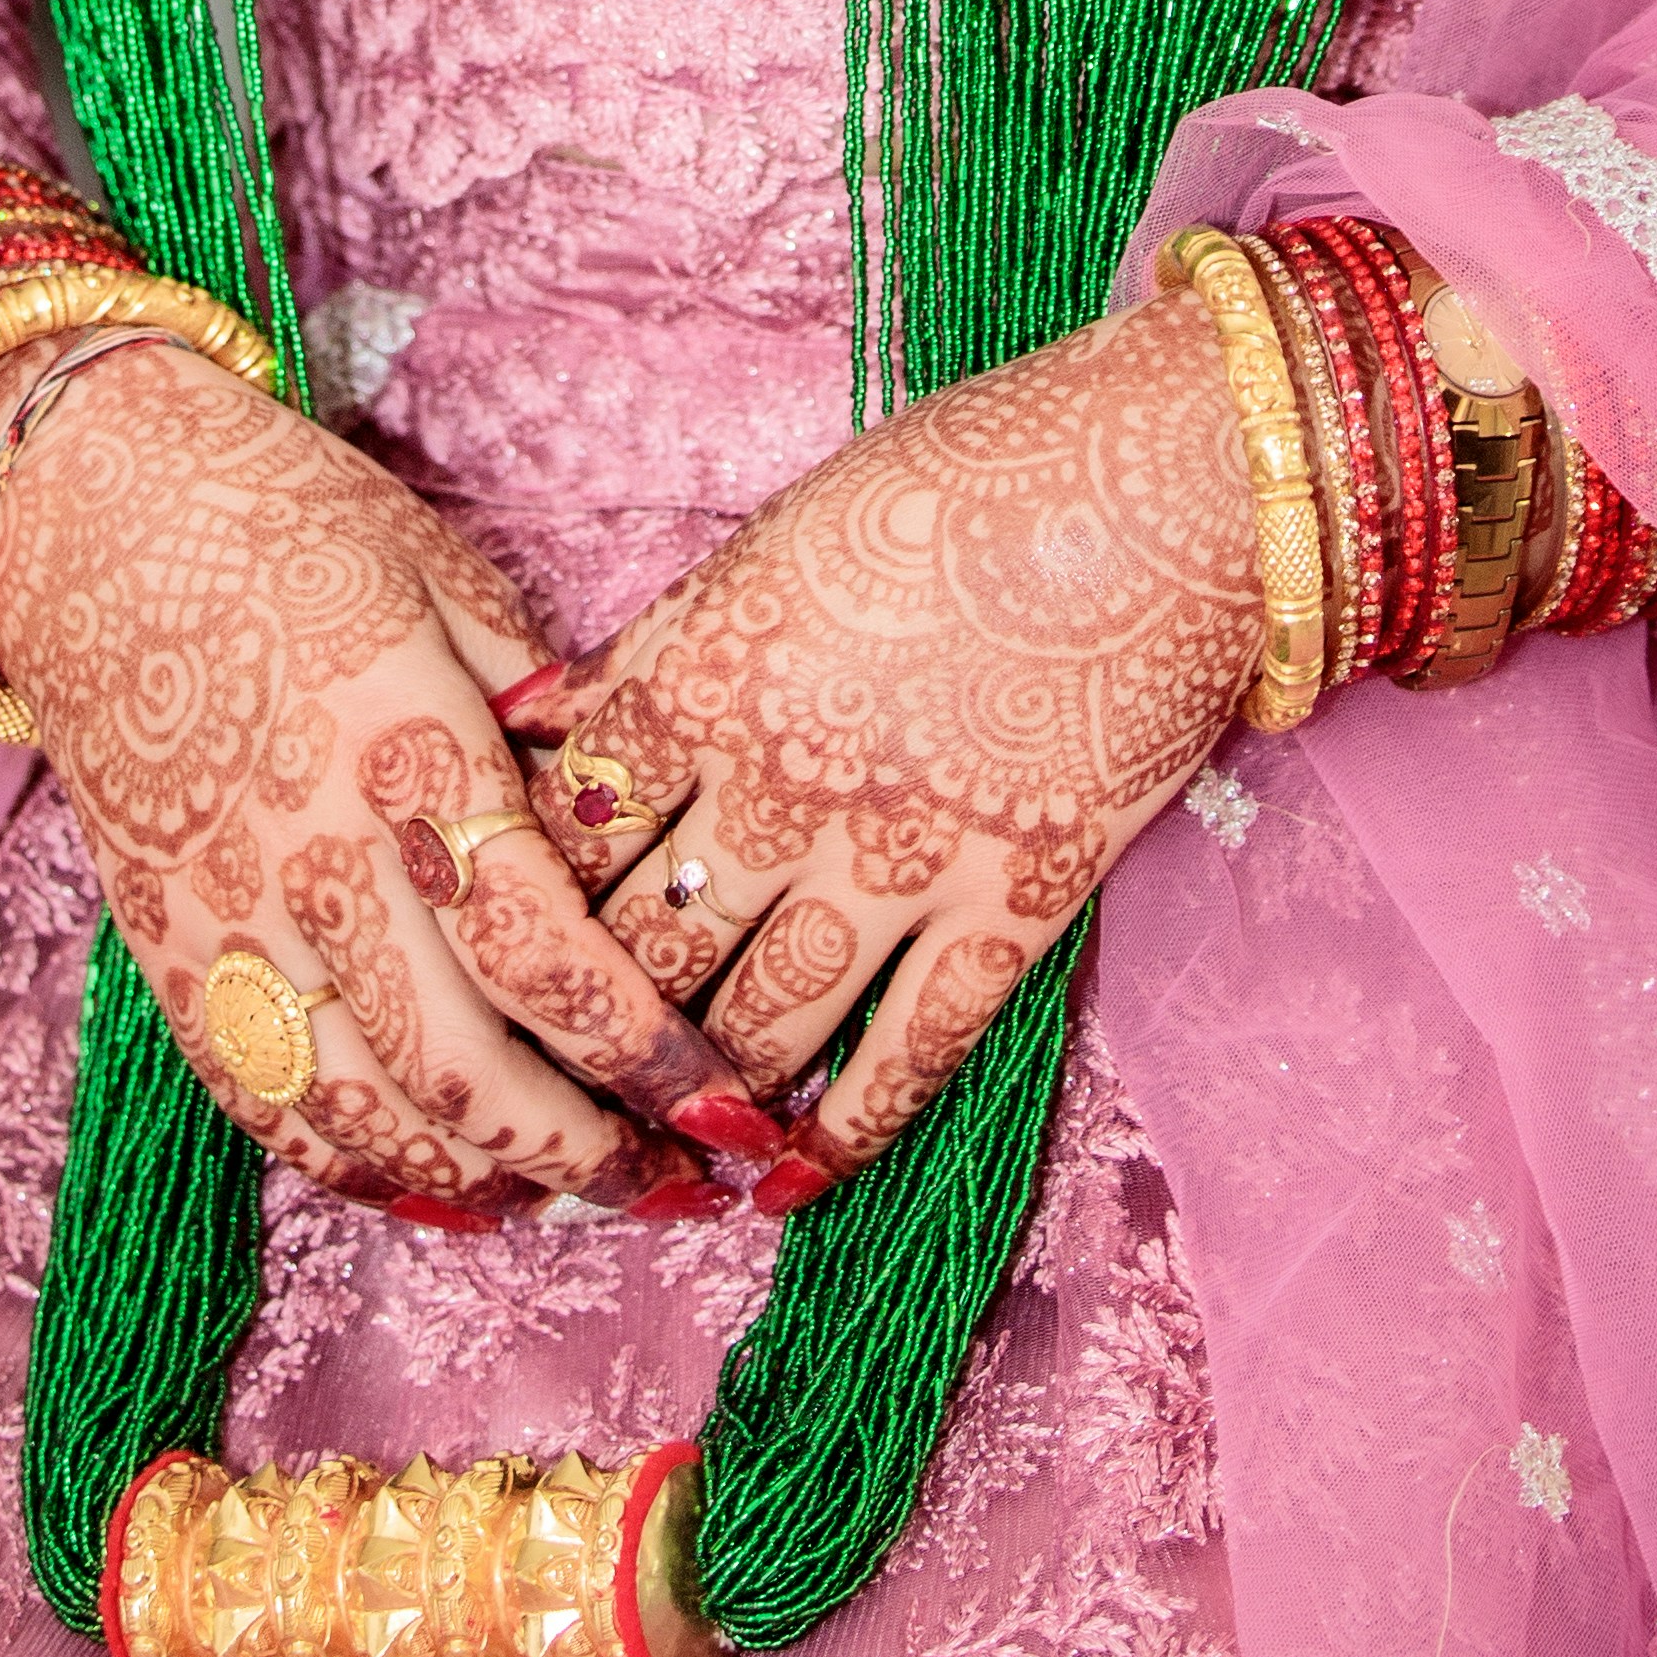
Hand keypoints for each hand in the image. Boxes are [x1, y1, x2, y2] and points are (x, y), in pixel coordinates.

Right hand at [0, 344, 745, 1218]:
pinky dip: (362, 1169)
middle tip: (670, 1183)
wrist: (93, 520)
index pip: (546, 958)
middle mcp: (321, 863)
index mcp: (411, 758)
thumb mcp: (448, 581)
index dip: (646, 1058)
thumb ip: (545, 709)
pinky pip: (271, 1107)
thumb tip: (635, 813)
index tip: (726, 1113)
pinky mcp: (170, 953)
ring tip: (571, 1193)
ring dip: (483, 1183)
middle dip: (586, 1157)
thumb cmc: (288, 526)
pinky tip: (436, 1178)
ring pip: (369, 1120)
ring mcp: (235, 922)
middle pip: (465, 1074)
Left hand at [512, 299, 1256, 1190]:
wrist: (1155, 487)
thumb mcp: (773, 540)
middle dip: (591, 1028)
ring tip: (664, 1138)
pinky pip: (906, 1055)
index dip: (517, 908)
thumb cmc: (957, 483)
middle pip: (638, 950)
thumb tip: (541, 727)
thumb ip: (659, 650)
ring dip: (699, 1094)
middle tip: (561, 1081)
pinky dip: (842, 1130)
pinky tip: (799, 1173)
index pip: (561, 837)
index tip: (501, 956)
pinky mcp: (1009, 907)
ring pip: (755, 1025)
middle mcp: (782, 789)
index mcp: (706, 681)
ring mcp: (898, 861)